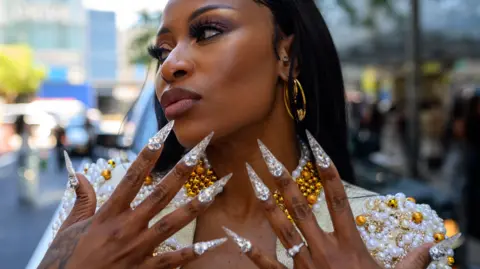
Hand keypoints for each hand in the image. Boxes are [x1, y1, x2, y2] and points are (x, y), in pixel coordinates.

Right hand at [39, 125, 228, 268]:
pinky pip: (173, 259)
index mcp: (109, 214)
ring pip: (172, 223)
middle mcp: (127, 228)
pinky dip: (192, 252)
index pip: (133, 178)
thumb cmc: (65, 260)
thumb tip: (81, 175)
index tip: (163, 135)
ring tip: (214, 191)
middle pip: (159, 195)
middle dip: (180, 172)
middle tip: (198, 154)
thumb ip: (81, 200)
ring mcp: (138, 249)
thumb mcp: (69, 227)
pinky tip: (211, 242)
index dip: (148, 155)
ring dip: (195, 206)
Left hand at [223, 131, 432, 268]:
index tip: (317, 149)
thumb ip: (412, 261)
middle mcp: (324, 248)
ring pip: (283, 229)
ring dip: (268, 205)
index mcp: (349, 243)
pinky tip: (237, 238)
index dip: (328, 172)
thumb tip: (431, 245)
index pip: (337, 199)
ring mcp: (306, 264)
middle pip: (302, 207)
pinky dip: (253, 252)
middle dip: (284, 180)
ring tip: (252, 183)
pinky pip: (270, 265)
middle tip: (267, 157)